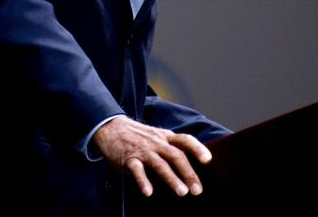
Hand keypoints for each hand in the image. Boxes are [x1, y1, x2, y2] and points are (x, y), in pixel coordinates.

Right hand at [92, 115, 211, 197]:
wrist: (109, 126)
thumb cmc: (136, 135)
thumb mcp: (156, 135)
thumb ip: (170, 146)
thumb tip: (190, 165)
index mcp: (164, 137)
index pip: (185, 140)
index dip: (197, 148)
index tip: (208, 160)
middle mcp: (156, 143)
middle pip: (176, 155)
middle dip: (188, 173)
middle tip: (197, 190)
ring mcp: (142, 150)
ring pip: (159, 164)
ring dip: (172, 178)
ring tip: (182, 192)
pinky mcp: (128, 158)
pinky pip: (137, 170)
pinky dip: (143, 181)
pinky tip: (148, 192)